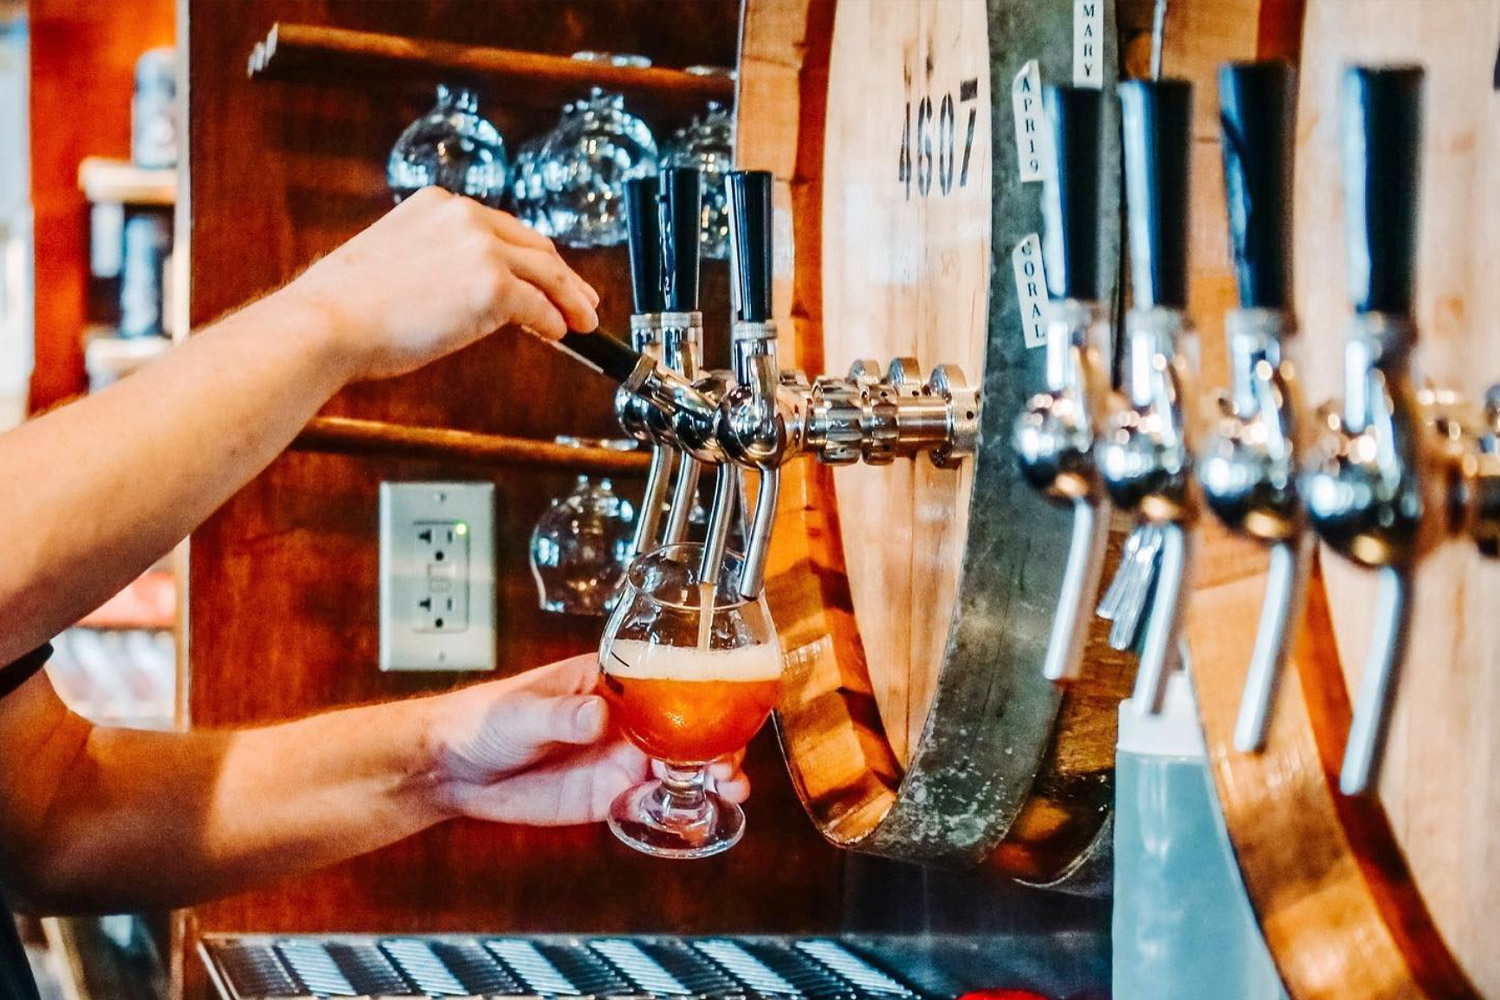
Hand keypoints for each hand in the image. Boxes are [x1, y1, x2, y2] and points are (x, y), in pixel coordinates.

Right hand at [281, 187, 600, 381]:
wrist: (325, 323)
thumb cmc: (345, 307)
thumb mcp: (394, 261)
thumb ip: (435, 262)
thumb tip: (466, 293)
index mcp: (437, 204)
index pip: (500, 227)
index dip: (530, 255)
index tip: (546, 274)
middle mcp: (463, 216)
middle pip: (533, 244)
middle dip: (563, 274)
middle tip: (583, 298)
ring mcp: (481, 249)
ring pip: (547, 272)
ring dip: (571, 299)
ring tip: (586, 321)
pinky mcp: (493, 286)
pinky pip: (539, 306)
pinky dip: (555, 321)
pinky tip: (561, 335)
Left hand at [428, 654, 749, 826]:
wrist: (452, 769)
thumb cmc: (483, 720)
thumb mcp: (522, 710)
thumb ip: (564, 713)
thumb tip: (598, 714)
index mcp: (609, 682)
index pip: (668, 683)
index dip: (702, 696)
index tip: (722, 714)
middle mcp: (624, 719)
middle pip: (686, 728)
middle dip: (717, 743)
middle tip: (729, 763)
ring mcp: (619, 758)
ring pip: (680, 766)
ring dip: (709, 777)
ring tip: (727, 788)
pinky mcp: (608, 796)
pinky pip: (653, 803)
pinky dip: (678, 811)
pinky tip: (693, 817)